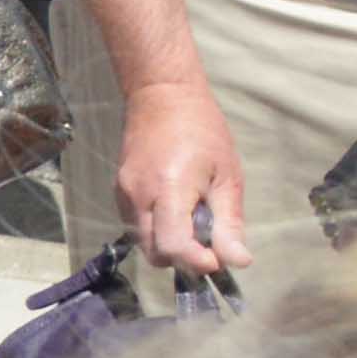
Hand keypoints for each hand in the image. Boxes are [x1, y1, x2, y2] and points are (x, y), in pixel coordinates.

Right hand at [116, 78, 247, 278]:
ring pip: (144, 243)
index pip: (173, 246)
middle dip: (184, 258)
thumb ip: (229, 222)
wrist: (161, 95)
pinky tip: (176, 211)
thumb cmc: (203, 132)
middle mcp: (138, 196)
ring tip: (194, 222)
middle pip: (155, 253)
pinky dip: (158, 231)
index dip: (197, 262)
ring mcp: (124, 194)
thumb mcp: (227, 176)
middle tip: (209, 241)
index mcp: (169, 189)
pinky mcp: (119, 191)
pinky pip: (137, 227)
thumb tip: (237, 262)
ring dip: (170, 246)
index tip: (218, 259)